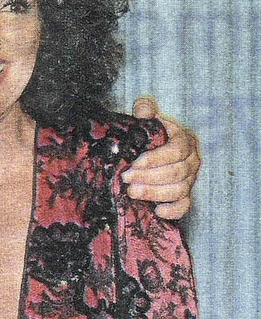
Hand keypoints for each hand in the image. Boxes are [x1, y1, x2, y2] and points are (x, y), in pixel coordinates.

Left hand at [122, 97, 201, 219]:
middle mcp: (192, 160)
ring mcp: (191, 179)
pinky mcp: (186, 195)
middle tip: (127, 178)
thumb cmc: (151, 133)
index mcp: (185, 140)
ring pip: (179, 190)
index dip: (156, 158)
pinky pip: (185, 206)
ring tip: (132, 192)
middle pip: (176, 172)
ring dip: (155, 193)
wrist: (156, 148)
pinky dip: (173, 211)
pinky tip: (156, 211)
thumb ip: (146, 110)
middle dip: (150, 177)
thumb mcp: (148, 118)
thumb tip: (143, 108)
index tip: (135, 162)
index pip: (176, 150)